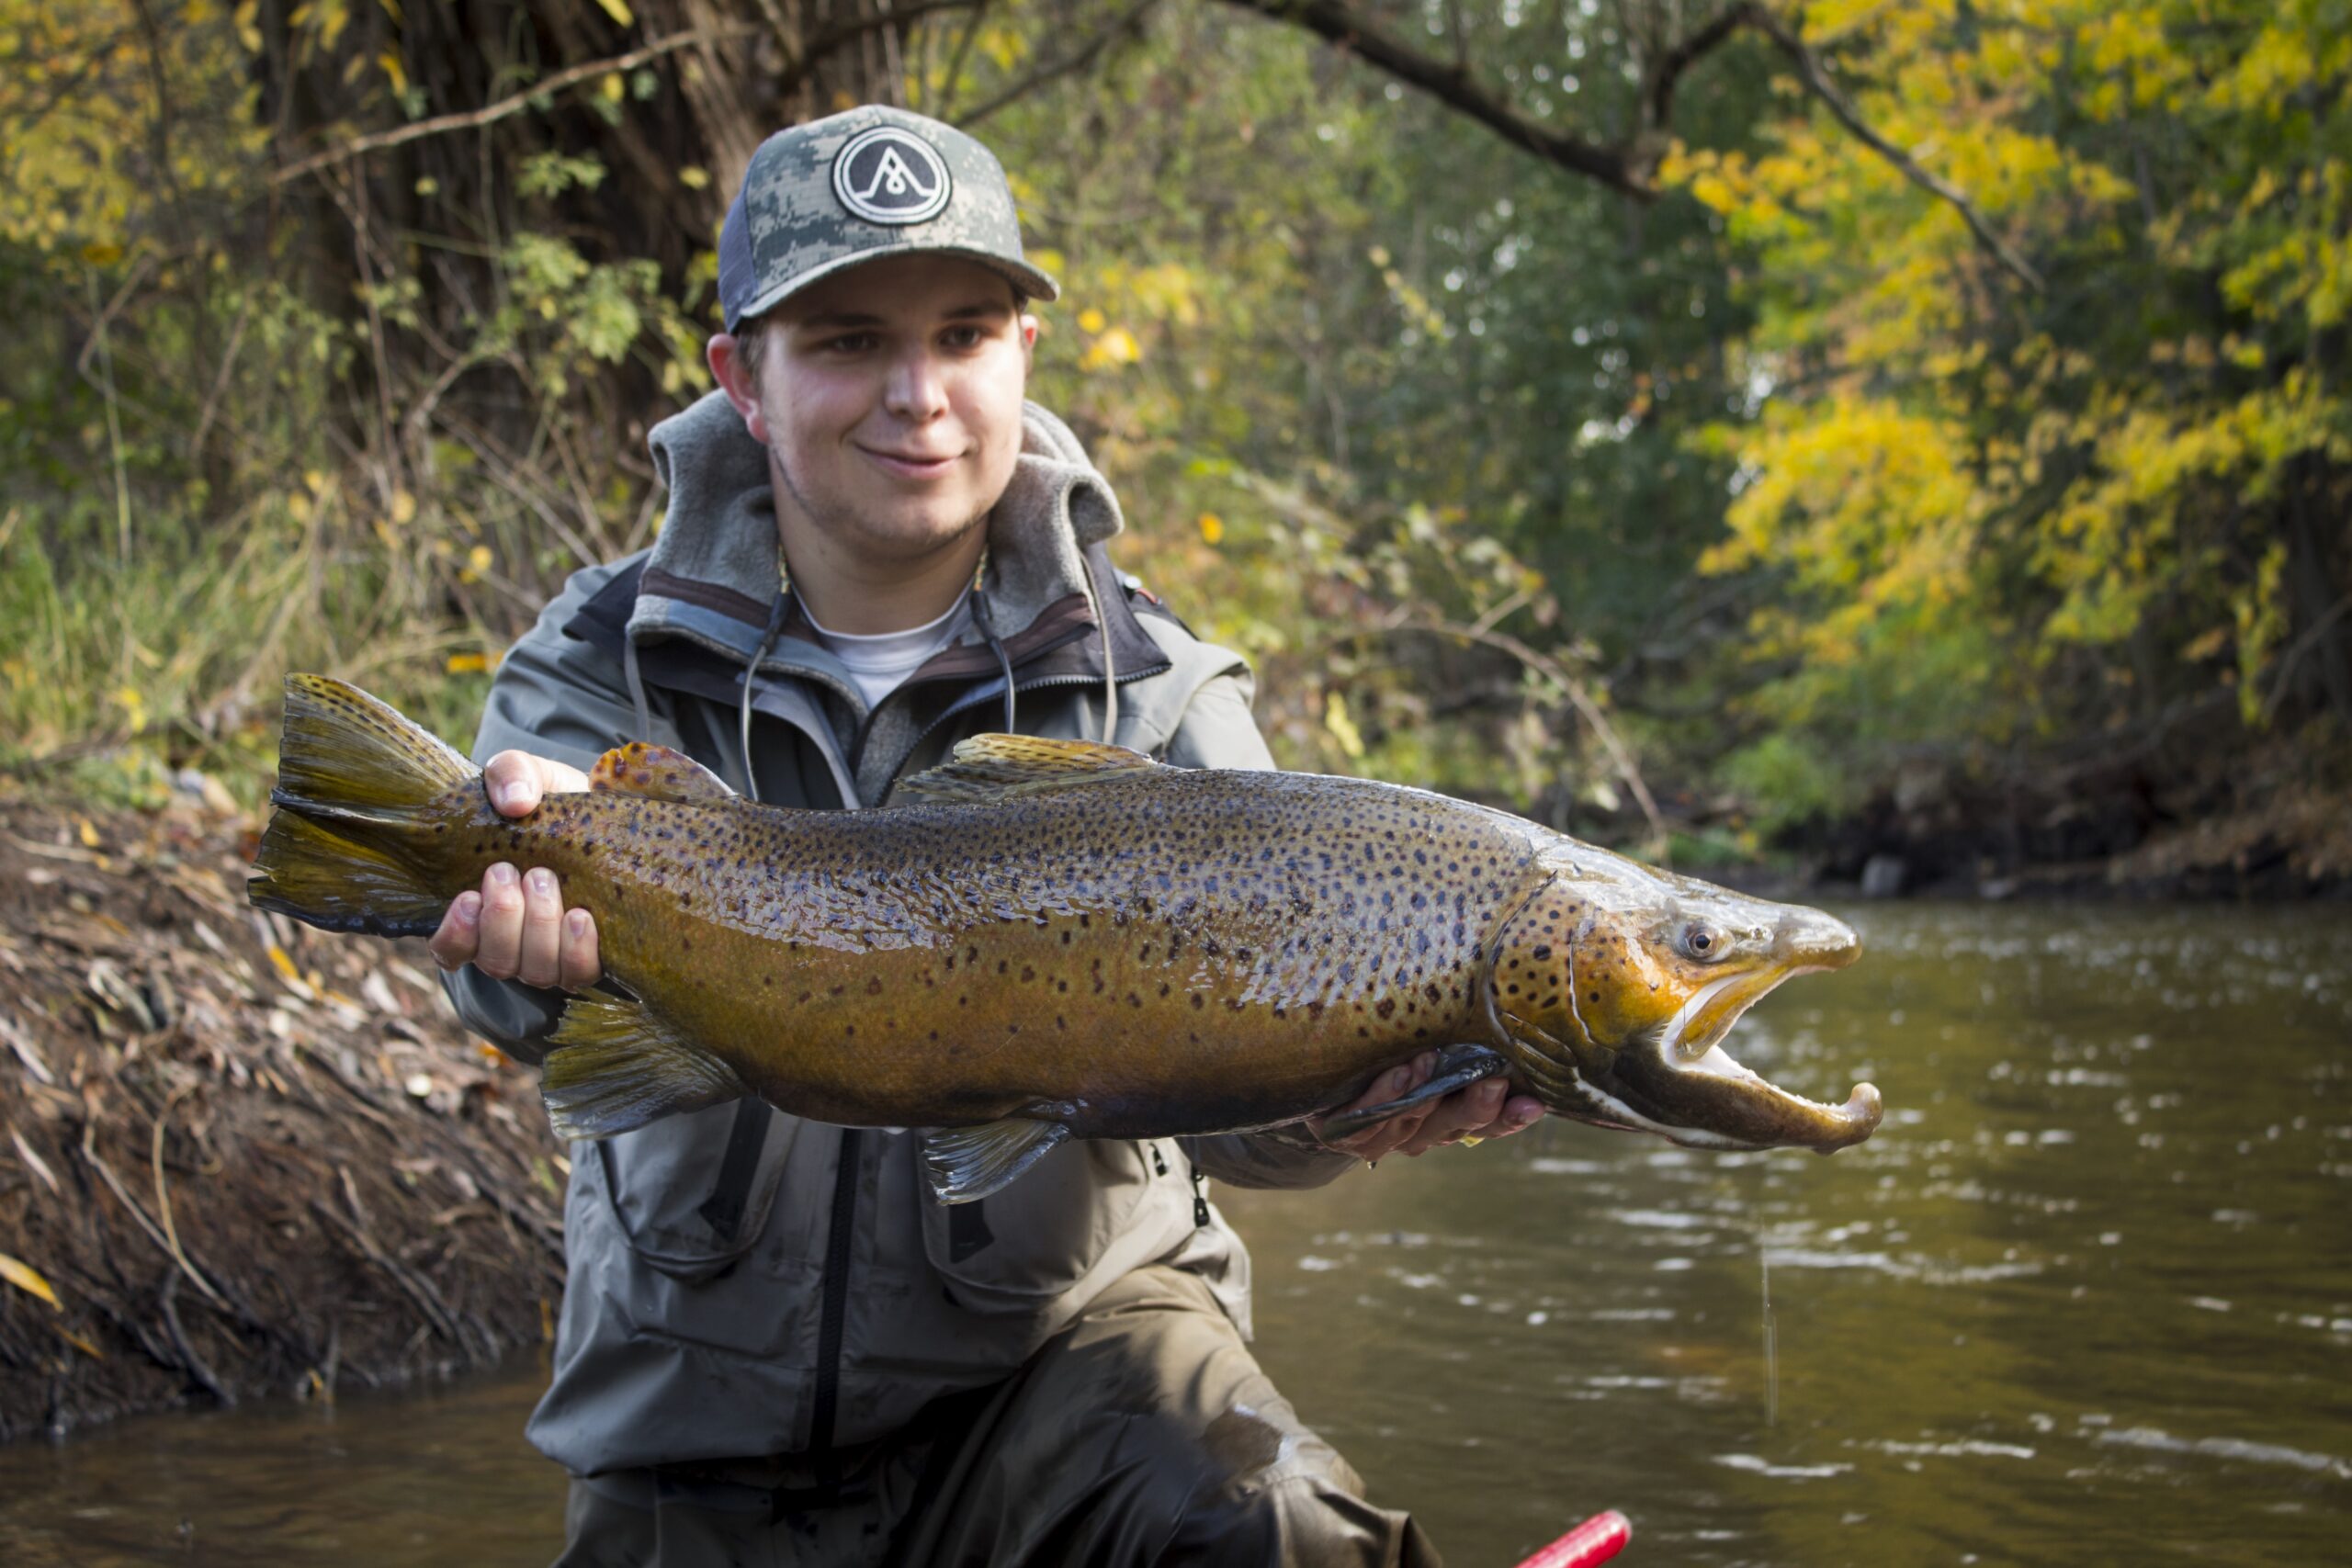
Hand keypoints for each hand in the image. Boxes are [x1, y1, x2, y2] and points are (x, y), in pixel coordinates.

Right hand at [427, 750, 600, 989]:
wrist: (606, 813)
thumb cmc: (553, 803)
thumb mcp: (528, 776)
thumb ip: (510, 774)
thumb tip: (515, 802)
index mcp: (480, 909)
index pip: (449, 950)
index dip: (456, 935)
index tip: (469, 896)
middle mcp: (513, 942)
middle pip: (496, 961)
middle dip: (503, 918)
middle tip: (513, 872)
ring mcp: (552, 953)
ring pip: (535, 971)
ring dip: (538, 927)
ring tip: (545, 879)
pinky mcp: (590, 955)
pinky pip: (577, 974)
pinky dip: (576, 949)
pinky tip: (581, 916)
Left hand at [1313, 1050, 1544, 1162]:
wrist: (1319, 1084)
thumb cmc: (1385, 1056)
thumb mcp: (1428, 1048)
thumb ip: (1460, 1044)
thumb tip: (1503, 1012)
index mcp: (1448, 1120)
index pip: (1489, 1124)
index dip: (1511, 1118)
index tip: (1535, 1103)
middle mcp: (1420, 1134)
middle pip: (1455, 1126)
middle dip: (1475, 1106)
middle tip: (1492, 1081)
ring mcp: (1382, 1137)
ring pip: (1411, 1122)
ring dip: (1424, 1092)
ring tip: (1432, 1061)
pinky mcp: (1344, 1133)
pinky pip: (1368, 1118)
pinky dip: (1386, 1094)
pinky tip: (1400, 1072)